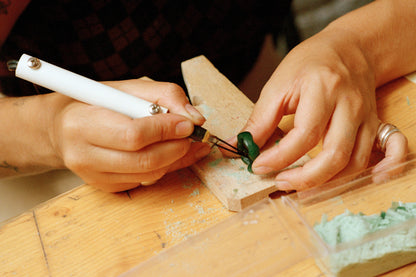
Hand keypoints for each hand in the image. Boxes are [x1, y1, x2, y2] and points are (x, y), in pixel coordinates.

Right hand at [50, 79, 210, 191]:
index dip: (166, 130)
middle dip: (177, 148)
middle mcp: (83, 154)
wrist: (62, 128)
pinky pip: (143, 182)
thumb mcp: (127, 88)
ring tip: (185, 143)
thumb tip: (194, 117)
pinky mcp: (103, 186)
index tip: (188, 123)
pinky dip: (163, 168)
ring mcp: (92, 175)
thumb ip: (164, 95)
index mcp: (84, 123)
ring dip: (174, 160)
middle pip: (143, 160)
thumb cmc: (97, 104)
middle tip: (191, 136)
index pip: (133, 135)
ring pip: (147, 175)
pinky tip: (168, 154)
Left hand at [233, 31, 407, 189]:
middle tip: (279, 182)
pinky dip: (343, 177)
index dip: (279, 157)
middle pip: (335, 155)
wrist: (350, 49)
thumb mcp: (278, 84)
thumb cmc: (311, 63)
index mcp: (323, 89)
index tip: (258, 166)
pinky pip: (364, 160)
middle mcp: (349, 105)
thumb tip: (238, 145)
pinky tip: (322, 179)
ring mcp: (365, 118)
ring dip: (324, 182)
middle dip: (304, 178)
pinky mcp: (372, 127)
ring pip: (353, 163)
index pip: (304, 134)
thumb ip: (260, 119)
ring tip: (296, 183)